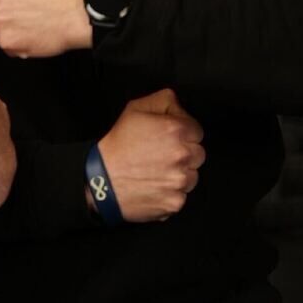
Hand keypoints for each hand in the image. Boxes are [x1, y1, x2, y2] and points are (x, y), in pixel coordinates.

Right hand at [95, 88, 205, 222]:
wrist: (103, 179)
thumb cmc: (119, 144)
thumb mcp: (136, 108)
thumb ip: (165, 100)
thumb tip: (179, 106)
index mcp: (175, 130)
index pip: (197, 130)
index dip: (183, 132)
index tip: (169, 138)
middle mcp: (182, 155)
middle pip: (198, 153)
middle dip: (184, 152)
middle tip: (162, 154)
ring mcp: (180, 181)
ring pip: (193, 175)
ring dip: (180, 173)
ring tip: (157, 170)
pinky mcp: (175, 202)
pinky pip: (182, 194)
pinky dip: (171, 191)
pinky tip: (155, 184)